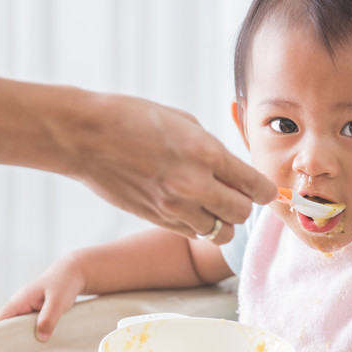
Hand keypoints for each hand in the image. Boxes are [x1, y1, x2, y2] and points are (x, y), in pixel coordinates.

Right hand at [0, 253, 86, 341]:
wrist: (74, 273)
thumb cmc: (64, 283)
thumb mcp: (58, 301)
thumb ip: (48, 318)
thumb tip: (41, 338)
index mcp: (20, 300)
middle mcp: (21, 306)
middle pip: (8, 327)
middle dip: (11, 340)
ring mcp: (28, 310)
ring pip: (20, 328)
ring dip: (25, 339)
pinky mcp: (37, 314)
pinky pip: (31, 327)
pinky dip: (35, 335)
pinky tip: (41, 346)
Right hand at [57, 92, 275, 243]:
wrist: (85, 136)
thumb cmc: (132, 118)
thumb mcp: (183, 122)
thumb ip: (212, 149)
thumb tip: (233, 169)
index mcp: (206, 152)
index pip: (255, 186)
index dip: (265, 191)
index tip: (265, 190)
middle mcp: (194, 184)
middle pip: (241, 214)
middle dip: (244, 205)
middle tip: (236, 194)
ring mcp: (174, 206)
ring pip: (219, 231)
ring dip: (221, 220)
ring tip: (212, 204)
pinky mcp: (157, 219)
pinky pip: (193, 232)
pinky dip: (198, 224)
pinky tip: (190, 207)